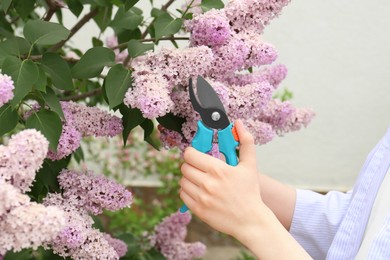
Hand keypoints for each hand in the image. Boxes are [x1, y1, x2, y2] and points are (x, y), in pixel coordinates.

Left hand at [179, 119, 264, 237]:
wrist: (251, 220)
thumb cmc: (249, 192)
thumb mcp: (250, 165)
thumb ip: (245, 142)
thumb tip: (238, 123)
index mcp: (218, 170)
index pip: (190, 154)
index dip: (192, 152)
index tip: (197, 154)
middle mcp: (207, 183)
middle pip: (184, 167)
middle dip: (191, 165)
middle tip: (200, 167)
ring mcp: (201, 198)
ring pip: (182, 181)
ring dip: (189, 178)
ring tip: (200, 179)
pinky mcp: (198, 210)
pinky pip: (183, 195)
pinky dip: (188, 191)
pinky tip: (199, 191)